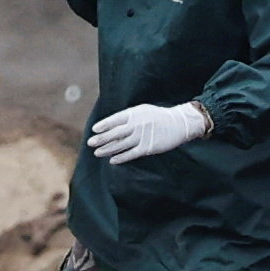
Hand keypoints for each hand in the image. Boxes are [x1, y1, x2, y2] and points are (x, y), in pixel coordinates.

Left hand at [87, 101, 211, 164]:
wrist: (179, 123)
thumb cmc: (158, 117)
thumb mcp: (143, 111)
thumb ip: (128, 118)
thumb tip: (110, 126)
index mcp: (134, 113)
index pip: (115, 119)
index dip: (104, 125)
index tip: (94, 130)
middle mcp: (136, 124)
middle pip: (115, 133)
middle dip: (101, 138)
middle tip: (90, 143)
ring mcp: (142, 136)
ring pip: (120, 145)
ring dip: (107, 149)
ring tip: (97, 152)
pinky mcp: (148, 147)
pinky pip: (131, 154)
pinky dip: (120, 157)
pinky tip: (112, 160)